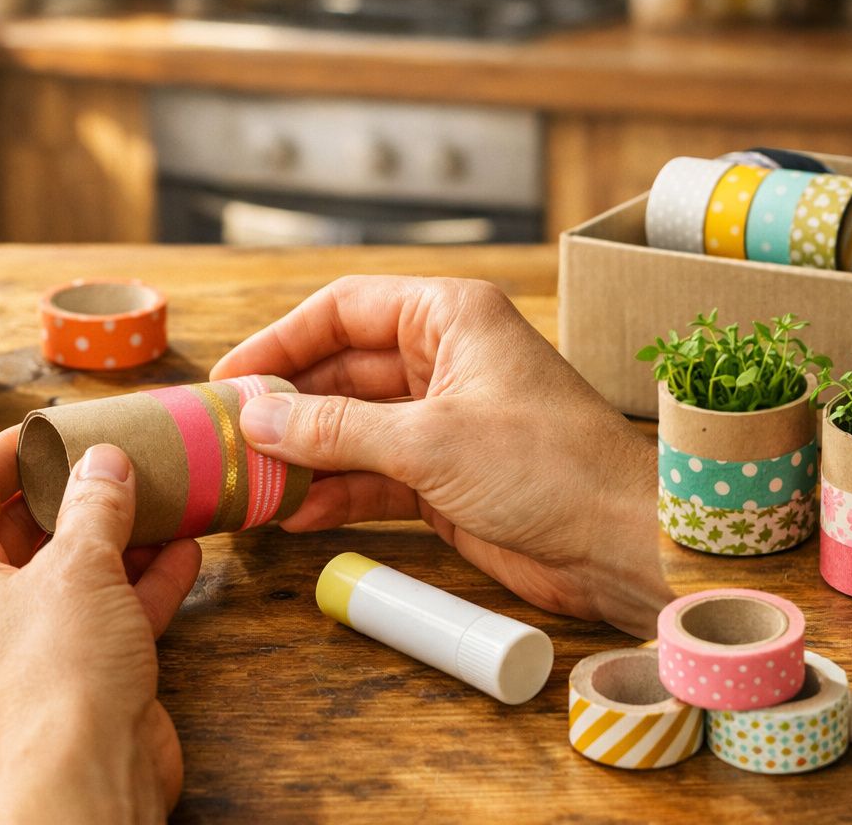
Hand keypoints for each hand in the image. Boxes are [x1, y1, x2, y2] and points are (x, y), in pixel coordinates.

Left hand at [0, 429, 201, 822]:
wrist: (84, 782)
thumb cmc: (55, 677)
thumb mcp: (79, 567)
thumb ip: (96, 505)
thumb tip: (105, 462)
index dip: (12, 446)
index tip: (57, 422)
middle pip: (23, 527)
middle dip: (77, 491)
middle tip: (120, 454)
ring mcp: (26, 646)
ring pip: (71, 572)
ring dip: (119, 535)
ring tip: (163, 494)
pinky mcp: (73, 676)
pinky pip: (104, 613)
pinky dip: (141, 583)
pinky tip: (184, 550)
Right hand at [212, 276, 669, 636]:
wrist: (621, 541)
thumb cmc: (550, 465)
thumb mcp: (430, 440)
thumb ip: (337, 429)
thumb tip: (257, 419)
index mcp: (449, 318)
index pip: (343, 310)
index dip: (282, 341)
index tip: (232, 378)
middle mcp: (443, 361)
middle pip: (340, 370)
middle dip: (287, 406)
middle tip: (230, 437)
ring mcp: (442, 421)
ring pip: (351, 428)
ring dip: (304, 455)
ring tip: (251, 482)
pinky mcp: (443, 478)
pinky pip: (370, 476)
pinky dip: (334, 493)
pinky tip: (295, 512)